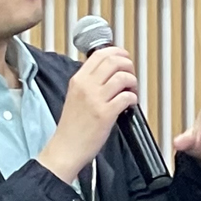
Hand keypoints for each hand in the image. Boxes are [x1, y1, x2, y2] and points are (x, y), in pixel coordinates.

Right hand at [37, 47, 139, 182]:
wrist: (66, 148)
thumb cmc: (72, 127)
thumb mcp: (74, 96)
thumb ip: (89, 82)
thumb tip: (109, 72)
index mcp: (78, 80)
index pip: (100, 54)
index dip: (117, 52)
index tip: (124, 57)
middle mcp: (86, 86)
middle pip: (114, 61)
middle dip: (128, 65)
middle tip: (130, 75)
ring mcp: (96, 99)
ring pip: (123, 77)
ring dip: (132, 82)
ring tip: (131, 91)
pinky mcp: (105, 114)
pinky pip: (127, 97)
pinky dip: (133, 98)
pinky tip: (130, 104)